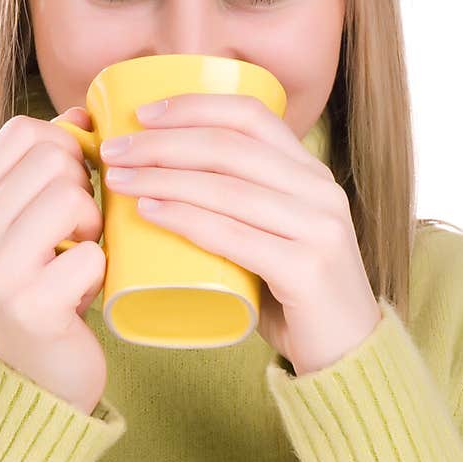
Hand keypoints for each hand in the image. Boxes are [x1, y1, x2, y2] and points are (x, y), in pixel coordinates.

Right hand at [0, 107, 107, 415]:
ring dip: (93, 226)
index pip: (22, 132)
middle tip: (80, 229)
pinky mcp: (30, 307)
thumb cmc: (46, 284)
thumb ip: (50, 166)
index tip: (73, 182)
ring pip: (70, 198)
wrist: (39, 375)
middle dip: (83, 188)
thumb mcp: (35, 220)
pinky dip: (102, 270)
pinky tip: (84, 291)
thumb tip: (82, 111)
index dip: (65, 146)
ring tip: (82, 254)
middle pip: (52, 159)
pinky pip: (93, 254)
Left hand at [100, 93, 382, 375]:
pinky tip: (150, 212)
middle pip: (229, 147)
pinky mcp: (307, 270)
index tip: (141, 114)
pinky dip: (186, 219)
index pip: (250, 115)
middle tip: (114, 151)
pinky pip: (234, 235)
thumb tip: (158, 178)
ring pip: (226, 188)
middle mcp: (320, 190)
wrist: (348, 355)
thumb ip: (238, 205)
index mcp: (310, 172)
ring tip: (119, 180)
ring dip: (162, 178)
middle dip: (162, 143)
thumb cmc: (293, 294)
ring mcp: (319, 229)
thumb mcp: (274, 234)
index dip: (193, 106)